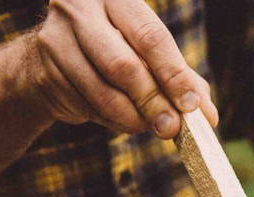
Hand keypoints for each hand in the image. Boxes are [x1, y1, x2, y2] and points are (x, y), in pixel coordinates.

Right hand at [27, 0, 218, 137]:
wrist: (50, 58)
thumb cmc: (113, 49)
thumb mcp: (147, 53)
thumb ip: (179, 78)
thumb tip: (207, 115)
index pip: (151, 37)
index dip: (174, 75)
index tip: (191, 106)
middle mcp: (81, 9)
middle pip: (125, 67)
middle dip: (153, 103)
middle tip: (171, 128)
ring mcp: (57, 39)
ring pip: (105, 94)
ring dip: (134, 119)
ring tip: (150, 127)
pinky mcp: (47, 72)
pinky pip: (89, 108)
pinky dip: (113, 122)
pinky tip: (123, 120)